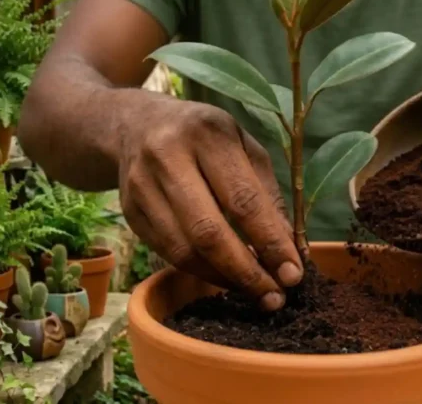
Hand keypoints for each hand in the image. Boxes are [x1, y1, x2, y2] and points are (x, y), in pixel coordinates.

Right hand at [118, 100, 301, 309]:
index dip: (270, 242)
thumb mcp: (245, 147)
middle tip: (275, 297)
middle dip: (246, 272)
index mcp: (208, 134)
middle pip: (208, 231)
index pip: (243, 200)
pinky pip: (168, 254)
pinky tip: (226, 277)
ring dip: (224, 279)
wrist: (137, 124)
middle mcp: (168, 157)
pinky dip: (201, 272)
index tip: (293, 274)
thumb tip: (288, 250)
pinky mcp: (128, 212)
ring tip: (255, 292)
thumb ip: (267, 194)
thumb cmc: (206, 137)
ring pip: (184, 250)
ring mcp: (141, 186)